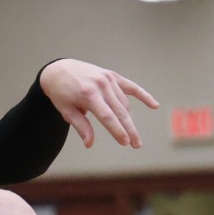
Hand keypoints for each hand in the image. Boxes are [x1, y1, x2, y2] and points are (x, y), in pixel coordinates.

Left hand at [39, 59, 157, 149]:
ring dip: (129, 120)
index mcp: (88, 94)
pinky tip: (154, 105)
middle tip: (136, 145)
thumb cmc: (61, 93)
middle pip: (120, 111)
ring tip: (132, 135)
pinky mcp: (112, 76)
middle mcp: (101, 85)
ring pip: (124, 104)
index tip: (125, 142)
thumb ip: (81, 126)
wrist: (59, 69)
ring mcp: (108, 79)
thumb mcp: (66, 111)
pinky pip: (131, 87)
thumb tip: (89, 144)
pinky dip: (143, 95)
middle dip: (129, 130)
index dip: (117, 130)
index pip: (107, 117)